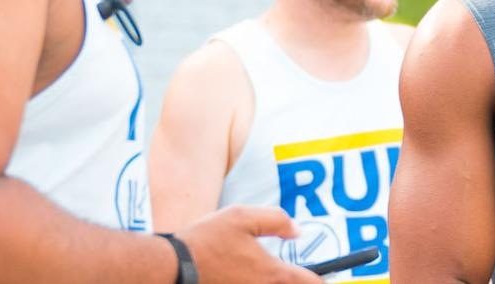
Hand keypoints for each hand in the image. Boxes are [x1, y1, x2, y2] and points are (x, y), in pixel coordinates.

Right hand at [174, 206, 322, 283]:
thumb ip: (277, 220)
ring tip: (274, 274)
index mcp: (273, 273)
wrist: (171, 268)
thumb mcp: (243, 216)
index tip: (323, 277)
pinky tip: (252, 275)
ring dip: (276, 282)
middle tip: (298, 274)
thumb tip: (297, 230)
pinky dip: (259, 283)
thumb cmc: (205, 241)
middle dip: (298, 282)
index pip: (312, 283)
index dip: (321, 280)